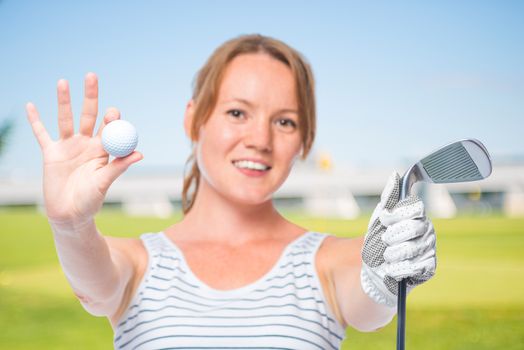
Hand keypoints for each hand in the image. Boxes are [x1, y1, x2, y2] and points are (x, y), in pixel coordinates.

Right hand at [26, 73, 142, 222]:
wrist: (70, 215)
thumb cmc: (91, 200)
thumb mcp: (105, 182)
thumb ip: (119, 167)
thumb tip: (140, 153)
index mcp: (104, 150)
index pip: (109, 127)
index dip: (111, 118)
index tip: (112, 113)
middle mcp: (87, 144)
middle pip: (89, 115)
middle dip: (90, 96)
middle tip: (92, 76)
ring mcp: (69, 147)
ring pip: (65, 119)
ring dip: (64, 101)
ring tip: (63, 82)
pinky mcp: (51, 153)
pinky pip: (42, 134)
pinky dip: (36, 121)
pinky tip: (31, 106)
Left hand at [360, 171, 435, 306]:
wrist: (373, 270)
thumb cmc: (377, 242)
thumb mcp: (379, 219)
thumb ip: (388, 198)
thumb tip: (395, 175)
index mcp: (416, 217)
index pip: (416, 208)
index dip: (398, 214)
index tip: (384, 219)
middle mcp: (426, 231)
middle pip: (414, 227)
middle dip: (392, 236)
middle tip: (384, 241)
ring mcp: (429, 250)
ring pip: (413, 248)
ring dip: (393, 254)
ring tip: (386, 258)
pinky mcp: (429, 269)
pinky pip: (417, 266)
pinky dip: (399, 269)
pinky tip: (392, 270)